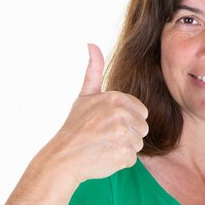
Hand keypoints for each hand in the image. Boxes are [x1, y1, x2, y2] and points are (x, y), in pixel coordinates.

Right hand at [33, 44, 148, 183]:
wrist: (62, 158)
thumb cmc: (75, 127)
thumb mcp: (84, 96)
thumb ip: (93, 71)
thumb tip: (91, 44)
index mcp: (116, 98)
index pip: (142, 112)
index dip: (127, 120)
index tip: (107, 123)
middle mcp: (121, 114)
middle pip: (143, 128)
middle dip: (127, 134)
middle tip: (104, 136)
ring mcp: (123, 135)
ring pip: (139, 143)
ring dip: (124, 147)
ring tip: (104, 145)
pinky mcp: (123, 154)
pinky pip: (132, 158)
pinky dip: (120, 160)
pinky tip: (104, 156)